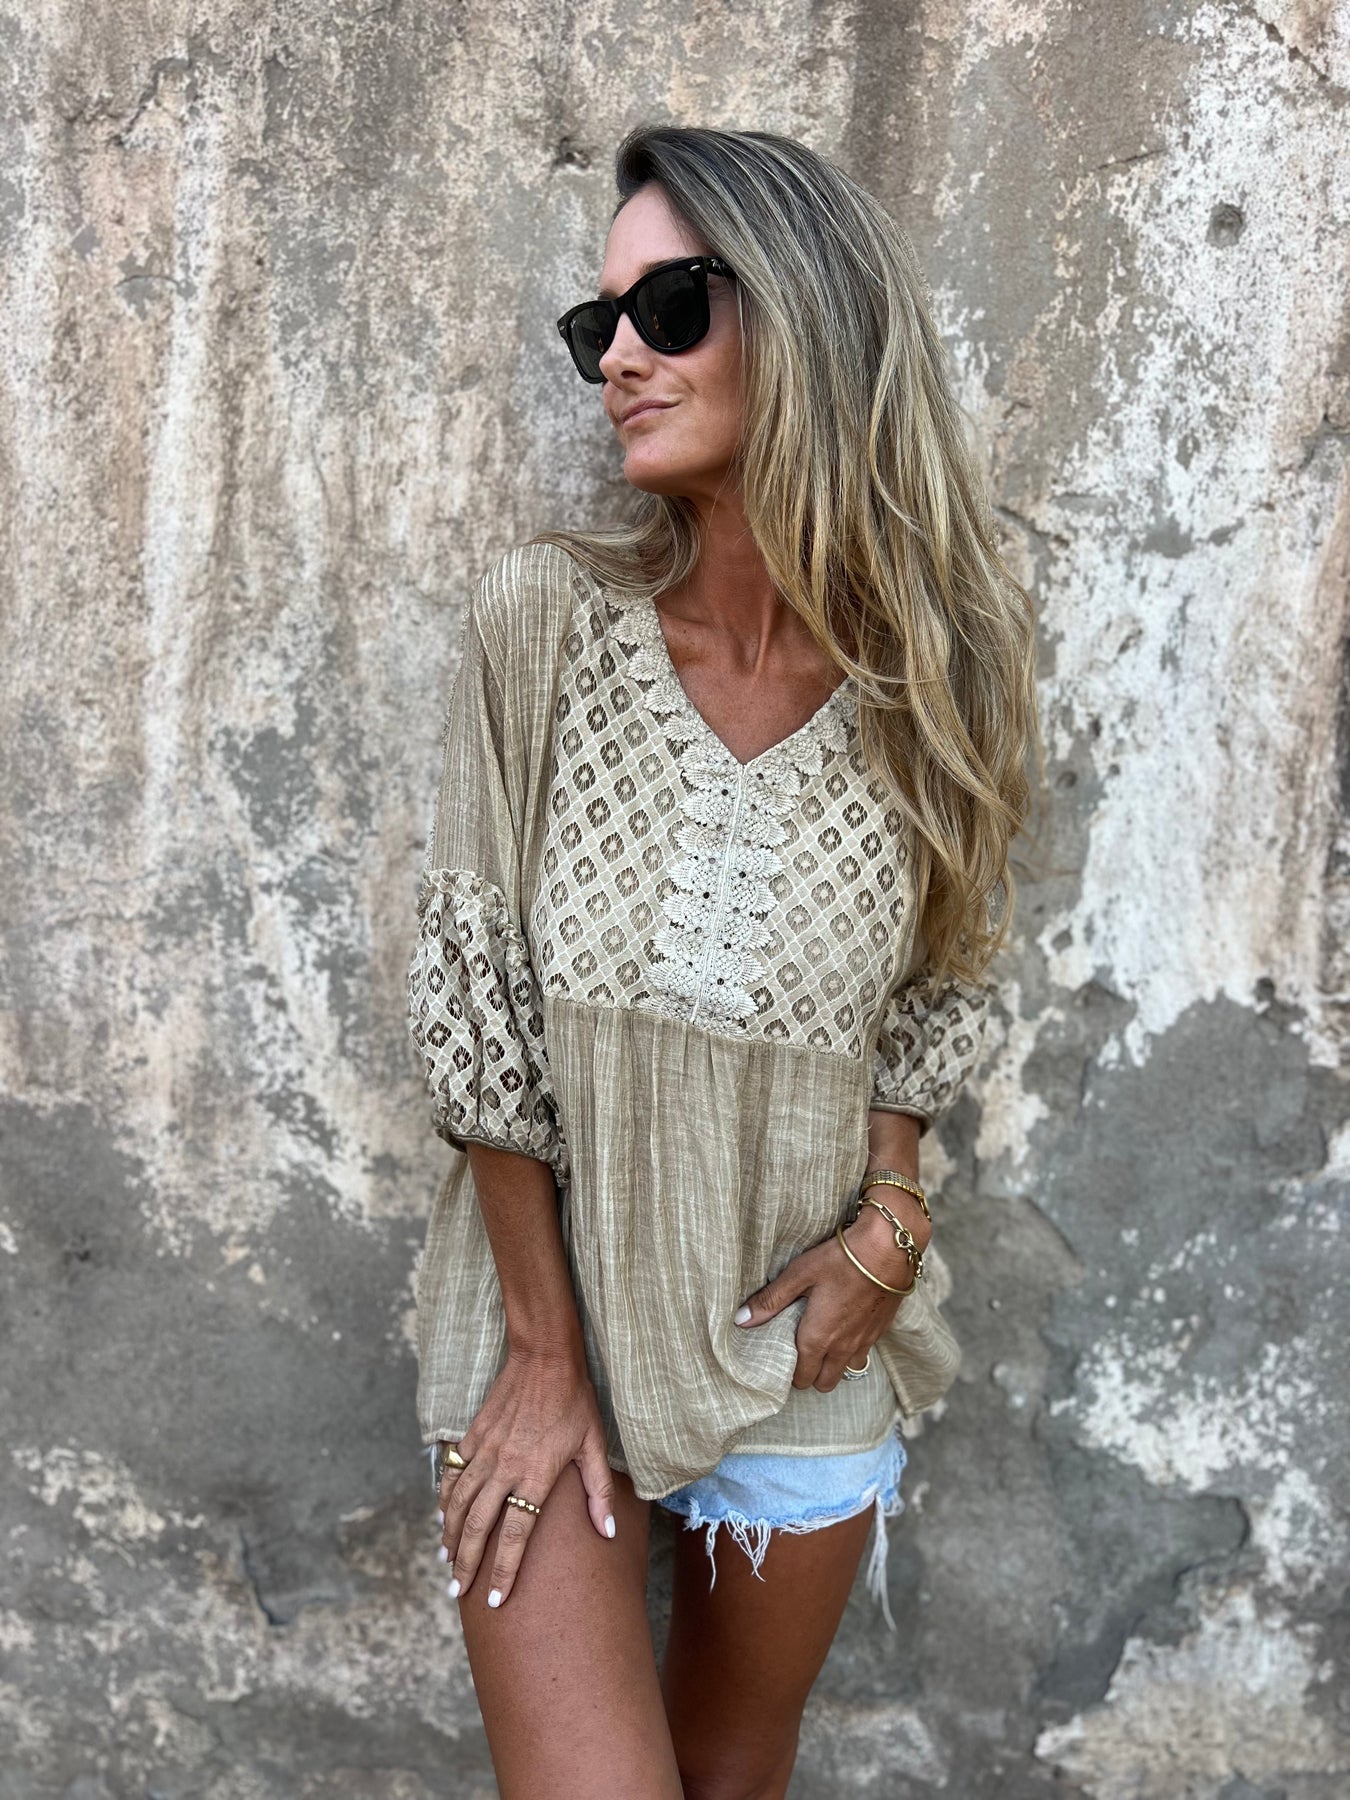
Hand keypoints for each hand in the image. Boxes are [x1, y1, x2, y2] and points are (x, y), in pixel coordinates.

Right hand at [437, 1346, 615, 1608]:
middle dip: (466, 1564)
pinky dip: (444, 1500)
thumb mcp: (594, 1444)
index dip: (503, 1571)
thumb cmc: (575, 1401)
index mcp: (535, 1475)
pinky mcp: (472, 1435)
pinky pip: (453, 1475)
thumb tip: (608, 1532)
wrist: (544, 1356)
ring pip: (458, 1503)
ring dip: (449, 1536)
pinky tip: (442, 1517)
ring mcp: (484, 1451)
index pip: (515, 1535)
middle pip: (477, 1526)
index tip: (494, 1600)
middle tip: (457, 1592)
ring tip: (445, 1563)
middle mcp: (504, 1468)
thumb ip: (599, 1491)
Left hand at [732, 1195, 930, 1391]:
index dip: (790, 1372)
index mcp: (817, 1338)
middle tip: (801, 1352)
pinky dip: (853, 1349)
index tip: (783, 1356)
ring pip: (846, 1371)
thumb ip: (770, 1300)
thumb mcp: (799, 1274)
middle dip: (811, 1375)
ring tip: (825, 1341)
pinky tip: (846, 1326)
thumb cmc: (840, 1259)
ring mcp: (864, 1342)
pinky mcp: (881, 1331)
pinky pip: (864, 1353)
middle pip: (824, 1383)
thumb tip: (740, 1321)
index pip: (801, 1378)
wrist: (888, 1250)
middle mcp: (842, 1348)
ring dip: (834, 1364)